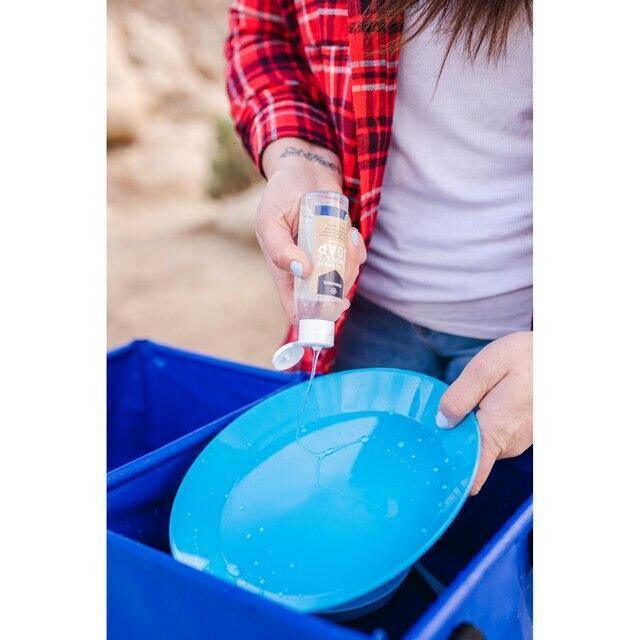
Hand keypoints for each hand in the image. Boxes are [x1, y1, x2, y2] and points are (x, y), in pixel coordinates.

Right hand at [257, 137, 365, 321]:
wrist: (305, 169)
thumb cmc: (281, 195)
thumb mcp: (270, 220)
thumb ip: (280, 248)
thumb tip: (303, 271)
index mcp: (284, 269)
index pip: (295, 305)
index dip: (309, 318)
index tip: (325, 316)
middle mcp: (306, 269)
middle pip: (326, 297)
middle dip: (338, 286)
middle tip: (341, 265)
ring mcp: (325, 259)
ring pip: (344, 279)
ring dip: (350, 264)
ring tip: (345, 238)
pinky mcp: (341, 246)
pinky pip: (356, 259)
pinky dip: (357, 249)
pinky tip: (349, 233)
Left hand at [437, 331, 532, 494]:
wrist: (561, 355)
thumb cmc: (525, 357)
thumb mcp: (486, 367)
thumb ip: (460, 396)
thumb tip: (442, 422)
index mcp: (497, 431)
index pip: (474, 473)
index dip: (452, 472)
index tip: (432, 462)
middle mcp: (510, 444)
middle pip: (471, 454)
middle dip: (454, 438)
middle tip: (444, 413)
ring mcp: (519, 440)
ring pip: (482, 443)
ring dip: (470, 427)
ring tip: (469, 401)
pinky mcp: (523, 434)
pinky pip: (496, 435)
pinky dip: (484, 423)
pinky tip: (485, 401)